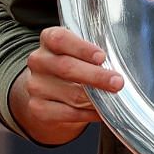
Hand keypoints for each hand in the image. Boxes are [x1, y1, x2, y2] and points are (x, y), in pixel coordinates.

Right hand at [8, 25, 123, 145]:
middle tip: (117, 82)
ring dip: (96, 99)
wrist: (50, 95)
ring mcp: (35, 85)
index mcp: (49, 39)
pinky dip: (88, 114)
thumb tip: (118, 66)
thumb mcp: (79, 53)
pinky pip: (68, 113)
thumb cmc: (73, 68)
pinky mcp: (37, 107)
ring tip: (113, 99)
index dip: (82, 48)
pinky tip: (99, 112)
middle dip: (96, 76)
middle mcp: (38, 60)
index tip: (102, 57)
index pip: (60, 39)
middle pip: (66, 67)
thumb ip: (93, 54)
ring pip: (71, 94)